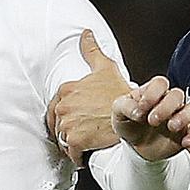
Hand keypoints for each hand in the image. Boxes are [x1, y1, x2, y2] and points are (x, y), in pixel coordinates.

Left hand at [47, 30, 130, 164]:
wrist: (134, 115)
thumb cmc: (120, 93)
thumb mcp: (105, 68)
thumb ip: (92, 50)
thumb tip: (85, 33)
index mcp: (66, 89)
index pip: (56, 107)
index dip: (67, 115)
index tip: (77, 119)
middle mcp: (63, 106)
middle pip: (58, 123)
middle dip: (69, 129)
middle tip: (83, 131)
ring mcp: (68, 124)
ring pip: (63, 139)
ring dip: (72, 143)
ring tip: (86, 142)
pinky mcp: (75, 141)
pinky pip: (71, 153)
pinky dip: (77, 156)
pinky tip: (86, 154)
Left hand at [111, 76, 189, 160]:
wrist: (136, 147)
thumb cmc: (128, 124)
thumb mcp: (118, 113)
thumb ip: (124, 106)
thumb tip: (137, 111)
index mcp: (152, 92)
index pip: (160, 82)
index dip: (152, 94)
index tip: (141, 109)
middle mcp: (169, 101)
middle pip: (177, 93)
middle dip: (166, 107)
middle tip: (152, 121)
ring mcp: (180, 116)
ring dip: (184, 116)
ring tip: (171, 127)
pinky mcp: (187, 133)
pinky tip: (184, 142)